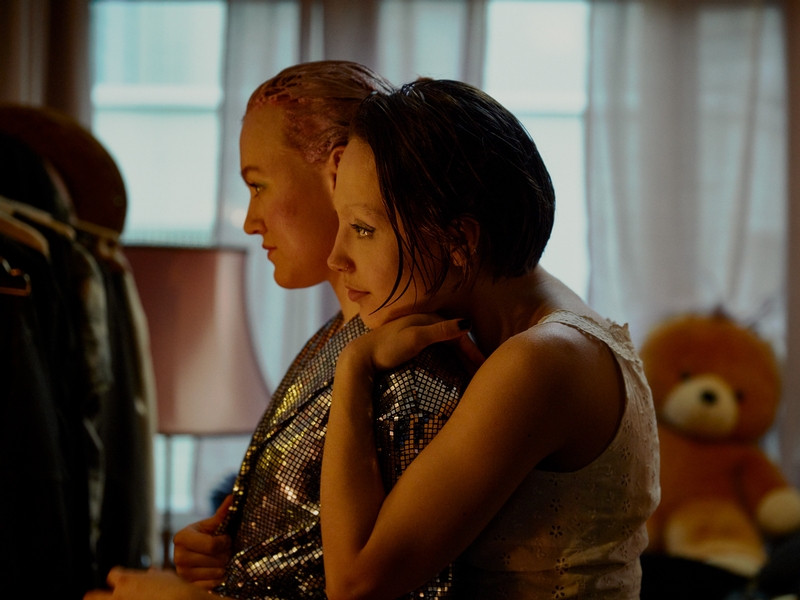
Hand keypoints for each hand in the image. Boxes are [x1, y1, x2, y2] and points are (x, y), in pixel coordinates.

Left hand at [83, 567, 210, 599]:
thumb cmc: (175, 589)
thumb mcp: (166, 576)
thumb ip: (154, 574)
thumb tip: (151, 572)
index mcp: (126, 580)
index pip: (112, 575)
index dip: (117, 578)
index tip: (120, 581)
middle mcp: (118, 595)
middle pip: (92, 597)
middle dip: (92, 597)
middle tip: (91, 598)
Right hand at [173, 494, 232, 588]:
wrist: (195, 552)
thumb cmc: (204, 535)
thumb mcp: (211, 524)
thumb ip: (222, 513)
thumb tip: (232, 497)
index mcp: (181, 538)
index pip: (212, 545)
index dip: (224, 542)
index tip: (226, 538)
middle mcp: (177, 557)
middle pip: (216, 559)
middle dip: (226, 553)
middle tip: (224, 549)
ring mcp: (182, 574)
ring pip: (217, 572)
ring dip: (224, 565)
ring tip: (220, 558)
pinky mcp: (188, 586)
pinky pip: (213, 585)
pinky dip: (219, 578)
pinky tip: (216, 569)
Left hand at [342, 314, 484, 374]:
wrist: (360, 356)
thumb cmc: (387, 347)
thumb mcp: (415, 338)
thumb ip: (440, 331)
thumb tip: (468, 323)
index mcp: (429, 319)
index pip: (459, 334)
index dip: (473, 351)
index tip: (484, 367)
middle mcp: (426, 322)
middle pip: (455, 339)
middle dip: (470, 355)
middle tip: (483, 373)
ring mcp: (419, 332)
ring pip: (448, 345)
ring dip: (461, 358)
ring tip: (473, 374)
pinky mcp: (412, 342)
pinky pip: (439, 349)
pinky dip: (450, 358)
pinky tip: (452, 369)